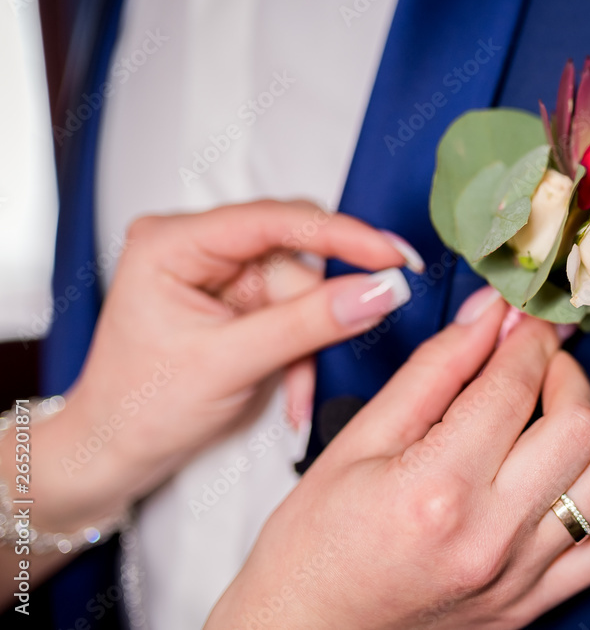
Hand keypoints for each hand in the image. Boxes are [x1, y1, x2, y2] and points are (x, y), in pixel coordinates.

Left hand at [30, 199, 415, 532]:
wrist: (115, 452)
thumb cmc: (137, 408)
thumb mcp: (228, 365)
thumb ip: (307, 324)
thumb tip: (374, 291)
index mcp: (173, 242)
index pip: (273, 220)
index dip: (341, 235)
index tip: (390, 255)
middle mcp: (197, 247)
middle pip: (295, 255)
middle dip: (320, 306)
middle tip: (366, 321)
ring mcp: (219, 274)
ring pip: (303, 289)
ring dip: (311, 342)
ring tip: (297, 388)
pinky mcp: (239, 301)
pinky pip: (297, 313)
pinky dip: (303, 350)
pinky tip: (292, 386)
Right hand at [207, 288, 589, 628]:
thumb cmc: (317, 541)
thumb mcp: (359, 439)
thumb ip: (432, 372)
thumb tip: (487, 316)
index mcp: (436, 488)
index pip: (514, 388)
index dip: (527, 338)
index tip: (524, 320)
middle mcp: (490, 537)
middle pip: (579, 428)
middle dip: (568, 375)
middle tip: (538, 362)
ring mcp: (519, 577)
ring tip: (560, 411)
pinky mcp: (533, 602)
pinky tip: (581, 469)